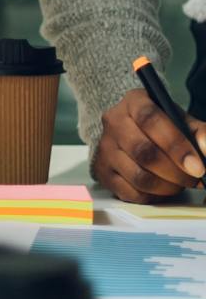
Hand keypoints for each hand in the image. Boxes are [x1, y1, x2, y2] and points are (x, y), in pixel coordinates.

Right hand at [94, 86, 205, 200]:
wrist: (133, 133)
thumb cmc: (161, 127)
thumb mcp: (182, 121)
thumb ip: (199, 133)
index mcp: (133, 102)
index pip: (151, 120)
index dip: (176, 145)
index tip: (197, 166)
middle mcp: (113, 123)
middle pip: (143, 152)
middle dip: (175, 171)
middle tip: (194, 179)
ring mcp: (105, 149)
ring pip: (138, 176)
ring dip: (166, 186)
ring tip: (180, 183)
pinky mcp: (103, 172)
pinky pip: (130, 192)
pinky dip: (153, 196)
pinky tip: (163, 188)